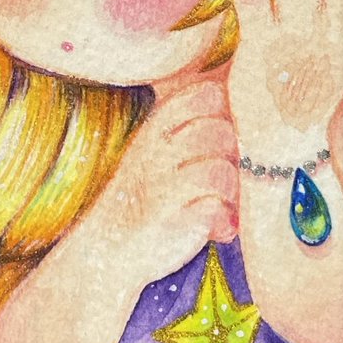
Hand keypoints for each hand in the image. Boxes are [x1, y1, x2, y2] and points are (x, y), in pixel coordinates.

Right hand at [88, 77, 239, 287]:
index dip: (226, 114)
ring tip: (221, 205)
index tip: (219, 141)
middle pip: (222, 131)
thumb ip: (188, 125)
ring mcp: (162, 188)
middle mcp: (156, 152)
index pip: (207, 94)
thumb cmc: (143, 195)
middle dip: (233, 156)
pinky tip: (218, 229)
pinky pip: (217, 210)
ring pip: (222, 170)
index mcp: (154, 128)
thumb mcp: (154, 150)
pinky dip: (226, 222)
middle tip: (222, 179)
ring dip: (231, 192)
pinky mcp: (173, 223)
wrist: (105, 248)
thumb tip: (237, 95)